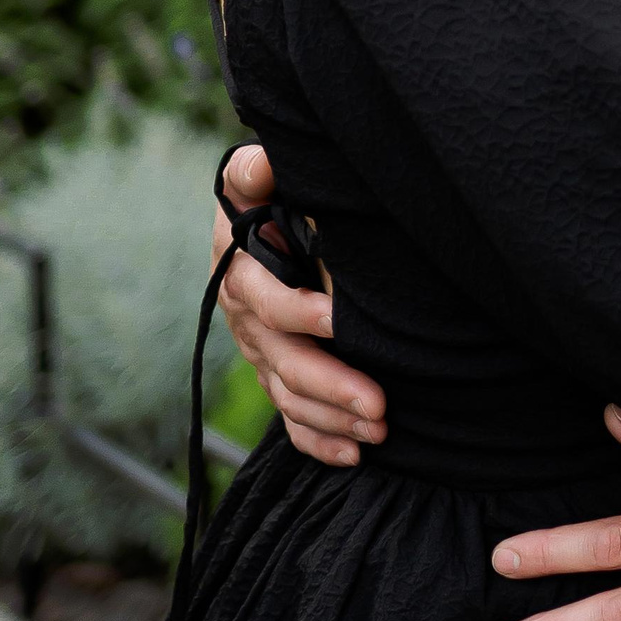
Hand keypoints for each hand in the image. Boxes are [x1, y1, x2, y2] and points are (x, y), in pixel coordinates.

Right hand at [213, 144, 387, 467]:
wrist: (253, 223)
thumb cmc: (266, 197)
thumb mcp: (253, 179)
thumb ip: (254, 172)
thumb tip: (261, 166)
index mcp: (240, 273)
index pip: (268, 302)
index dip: (300, 312)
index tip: (339, 320)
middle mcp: (247, 321)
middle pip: (286, 363)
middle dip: (333, 386)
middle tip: (380, 404)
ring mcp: (260, 354)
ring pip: (291, 398)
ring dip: (334, 419)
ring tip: (380, 430)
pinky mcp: (274, 374)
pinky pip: (291, 418)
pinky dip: (318, 440)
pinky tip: (354, 455)